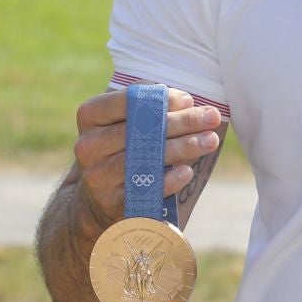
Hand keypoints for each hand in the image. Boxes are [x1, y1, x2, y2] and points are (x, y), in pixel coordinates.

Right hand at [72, 87, 222, 226]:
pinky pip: (144, 190)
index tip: (190, 101)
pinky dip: (168, 180)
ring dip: (183, 147)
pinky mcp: (111, 203)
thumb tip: (186, 103)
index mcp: (91, 116)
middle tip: (212, 118)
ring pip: (144, 158)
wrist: (99, 198)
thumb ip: (153, 107)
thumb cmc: (124, 148)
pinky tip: (187, 171)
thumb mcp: (128, 122)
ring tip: (210, 140)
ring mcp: (98, 176)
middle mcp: (89, 146)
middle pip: (140, 129)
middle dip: (182, 122)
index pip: (127, 100)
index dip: (161, 99)